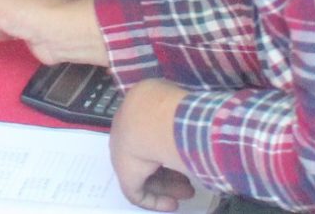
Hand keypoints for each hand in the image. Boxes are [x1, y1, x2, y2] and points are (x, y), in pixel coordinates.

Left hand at [109, 81, 199, 213]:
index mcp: (137, 112)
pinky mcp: (124, 173)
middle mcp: (128, 132)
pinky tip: (171, 204)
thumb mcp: (176, 111)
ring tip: (188, 193)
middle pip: (149, 157)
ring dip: (167, 186)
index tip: (189, 155)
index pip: (152, 135)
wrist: (151, 119)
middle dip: (172, 172)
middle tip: (190, 181)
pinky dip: (154, 200)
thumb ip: (178, 119)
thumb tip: (191, 126)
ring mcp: (124, 152)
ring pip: (145, 174)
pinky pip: (137, 190)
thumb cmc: (170, 111)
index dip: (171, 148)